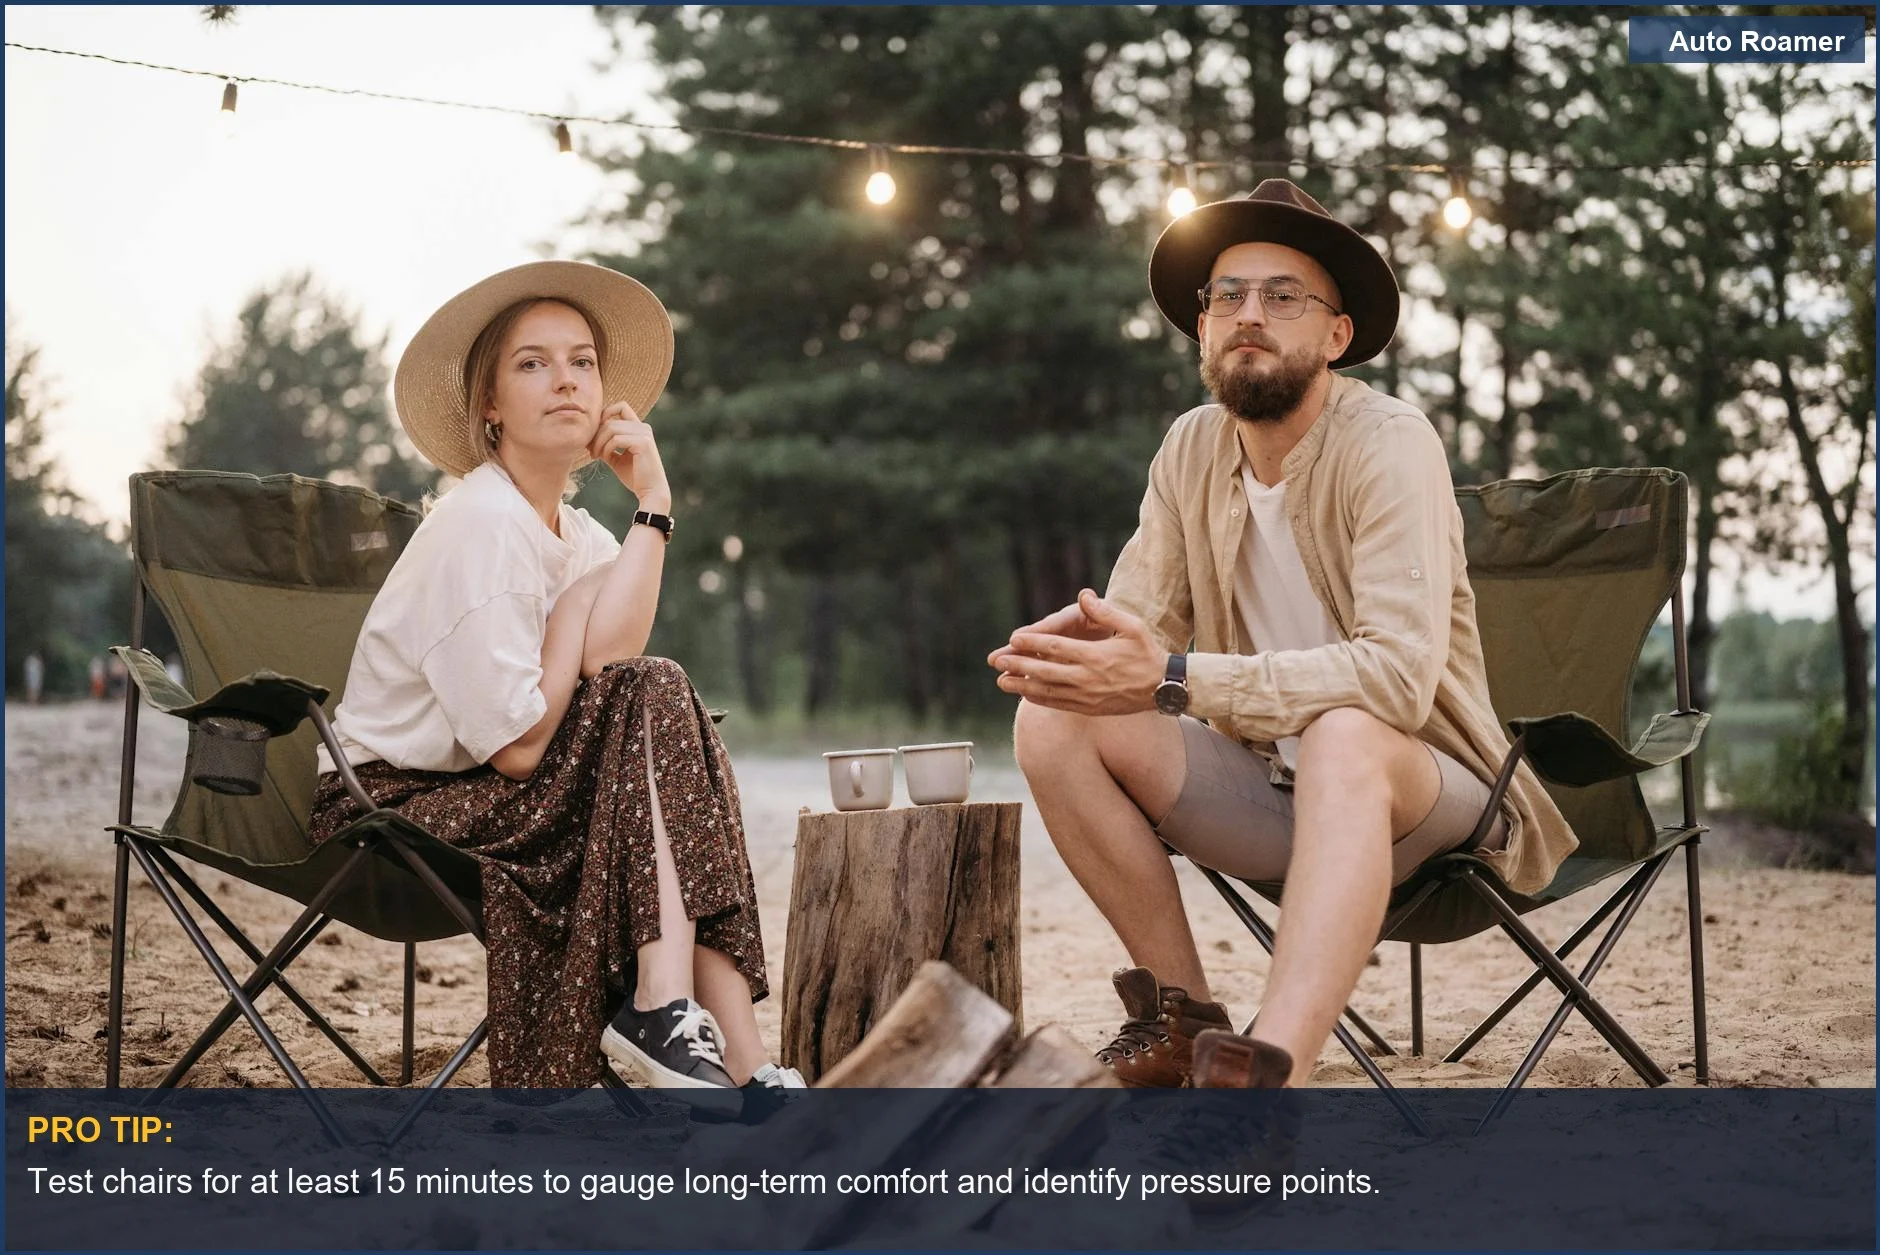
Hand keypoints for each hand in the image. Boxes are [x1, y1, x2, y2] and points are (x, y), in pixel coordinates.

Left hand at [589, 401, 670, 509]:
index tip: (596, 434)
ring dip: (599, 442)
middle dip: (596, 435)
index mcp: (639, 428)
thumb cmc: (635, 477)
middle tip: (591, 451)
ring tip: (596, 456)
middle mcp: (643, 427)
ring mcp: (644, 434)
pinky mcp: (643, 443)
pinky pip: (615, 439)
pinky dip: (605, 448)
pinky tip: (603, 458)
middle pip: (610, 420)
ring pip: (611, 428)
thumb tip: (588, 437)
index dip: (605, 414)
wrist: (651, 492)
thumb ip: (606, 446)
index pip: (621, 406)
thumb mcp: (616, 458)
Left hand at [987, 589, 1165, 714]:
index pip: (1055, 648)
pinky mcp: (1089, 708)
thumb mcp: (1132, 627)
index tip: (1013, 639)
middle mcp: (1087, 677)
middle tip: (997, 662)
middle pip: (1044, 671)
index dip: (1031, 643)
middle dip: (1018, 666)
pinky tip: (1026, 695)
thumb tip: (1084, 595)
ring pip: (1047, 691)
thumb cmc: (1147, 653)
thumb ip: (1105, 612)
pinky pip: (1058, 704)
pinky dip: (1039, 699)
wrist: (1163, 688)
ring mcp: (1087, 696)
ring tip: (1001, 682)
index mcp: (1095, 656)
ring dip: (1022, 687)